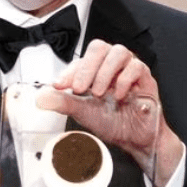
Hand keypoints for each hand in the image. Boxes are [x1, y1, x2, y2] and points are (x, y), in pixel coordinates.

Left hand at [38, 39, 183, 186]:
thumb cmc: (110, 122)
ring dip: (105, 72)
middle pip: (99, 47)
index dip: (69, 71)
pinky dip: (124, 80)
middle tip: (80, 88)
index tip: (60, 85)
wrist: (132, 138)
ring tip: (99, 93)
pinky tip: (118, 96)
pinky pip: (136, 66)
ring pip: (118, 52)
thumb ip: (62, 103)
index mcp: (95, 71)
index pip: (80, 60)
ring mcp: (129, 70)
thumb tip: (41, 98)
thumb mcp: (81, 112)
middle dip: (87, 67)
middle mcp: (111, 66)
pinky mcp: (145, 78)